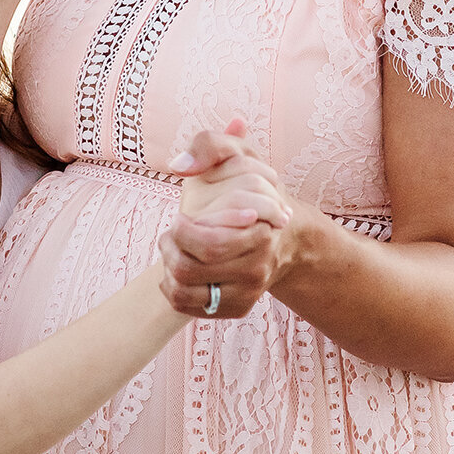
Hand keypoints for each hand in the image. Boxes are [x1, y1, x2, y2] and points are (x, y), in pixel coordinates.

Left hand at [160, 118, 296, 318]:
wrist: (285, 235)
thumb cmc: (253, 189)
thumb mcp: (238, 154)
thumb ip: (210, 145)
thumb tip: (179, 165)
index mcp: (259, 232)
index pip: (208, 244)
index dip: (183, 231)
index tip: (182, 217)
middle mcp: (257, 268)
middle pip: (187, 270)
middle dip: (169, 247)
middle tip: (173, 232)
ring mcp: (248, 292)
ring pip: (184, 292)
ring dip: (167, 268)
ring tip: (175, 249)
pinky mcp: (238, 309)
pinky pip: (187, 307)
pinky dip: (172, 287)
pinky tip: (180, 267)